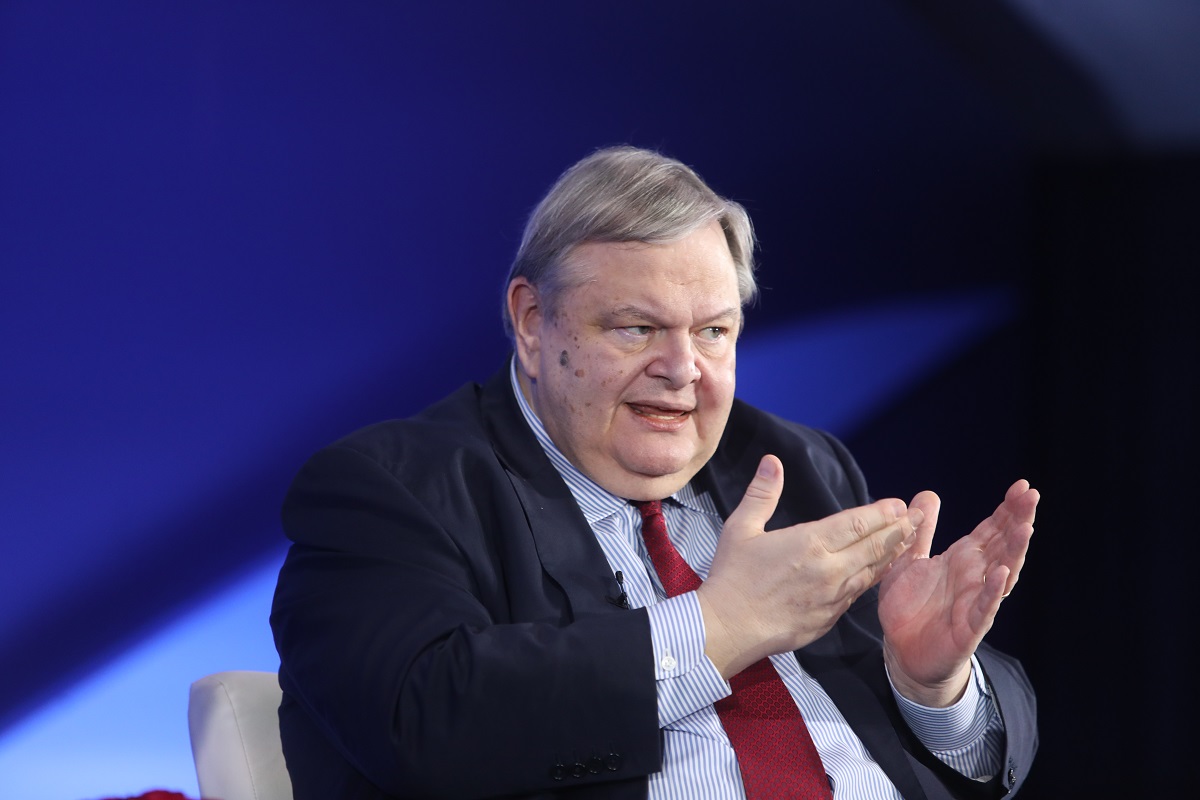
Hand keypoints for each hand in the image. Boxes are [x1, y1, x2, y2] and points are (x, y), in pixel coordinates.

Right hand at [698, 455, 920, 677]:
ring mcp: (832, 597)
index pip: (857, 523)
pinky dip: (874, 579)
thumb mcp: (741, 528)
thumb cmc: (731, 577)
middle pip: (873, 545)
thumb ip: (762, 493)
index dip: (882, 512)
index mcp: (810, 543)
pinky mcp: (829, 619)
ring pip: (872, 571)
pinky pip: (858, 594)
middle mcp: (829, 569)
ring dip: (892, 554)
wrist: (727, 629)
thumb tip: (772, 461)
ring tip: (910, 540)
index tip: (900, 504)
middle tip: (918, 517)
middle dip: (899, 529)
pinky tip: (879, 572)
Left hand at [880, 480, 1038, 706]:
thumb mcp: (909, 560)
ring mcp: (976, 602)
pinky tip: (1000, 573)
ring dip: (1014, 552)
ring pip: (1002, 574)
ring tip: (1025, 528)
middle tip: (1031, 496)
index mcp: (963, 559)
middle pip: (1003, 545)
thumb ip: (921, 530)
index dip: (1006, 508)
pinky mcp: (969, 628)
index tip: (1022, 485)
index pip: (991, 529)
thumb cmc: (911, 605)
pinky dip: (992, 591)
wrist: (903, 651)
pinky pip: (984, 608)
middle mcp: (975, 577)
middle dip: (1018, 521)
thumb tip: (929, 494)